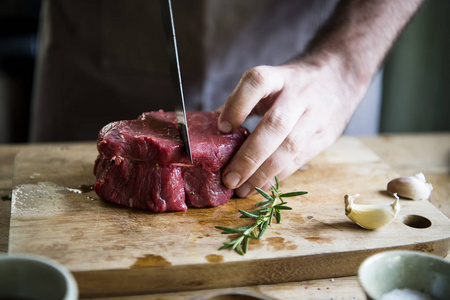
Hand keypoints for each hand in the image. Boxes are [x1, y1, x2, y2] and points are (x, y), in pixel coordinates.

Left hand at [218, 57, 362, 196]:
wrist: (338, 78)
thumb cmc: (292, 86)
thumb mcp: (269, 84)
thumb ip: (242, 103)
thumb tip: (210, 131)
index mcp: (279, 77)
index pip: (257, 82)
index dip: (237, 104)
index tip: (222, 128)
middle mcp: (298, 94)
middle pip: (275, 124)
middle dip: (250, 155)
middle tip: (229, 178)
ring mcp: (316, 115)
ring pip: (290, 147)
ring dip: (264, 173)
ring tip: (243, 189)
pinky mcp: (327, 135)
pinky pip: (301, 159)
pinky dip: (279, 176)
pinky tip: (262, 187)